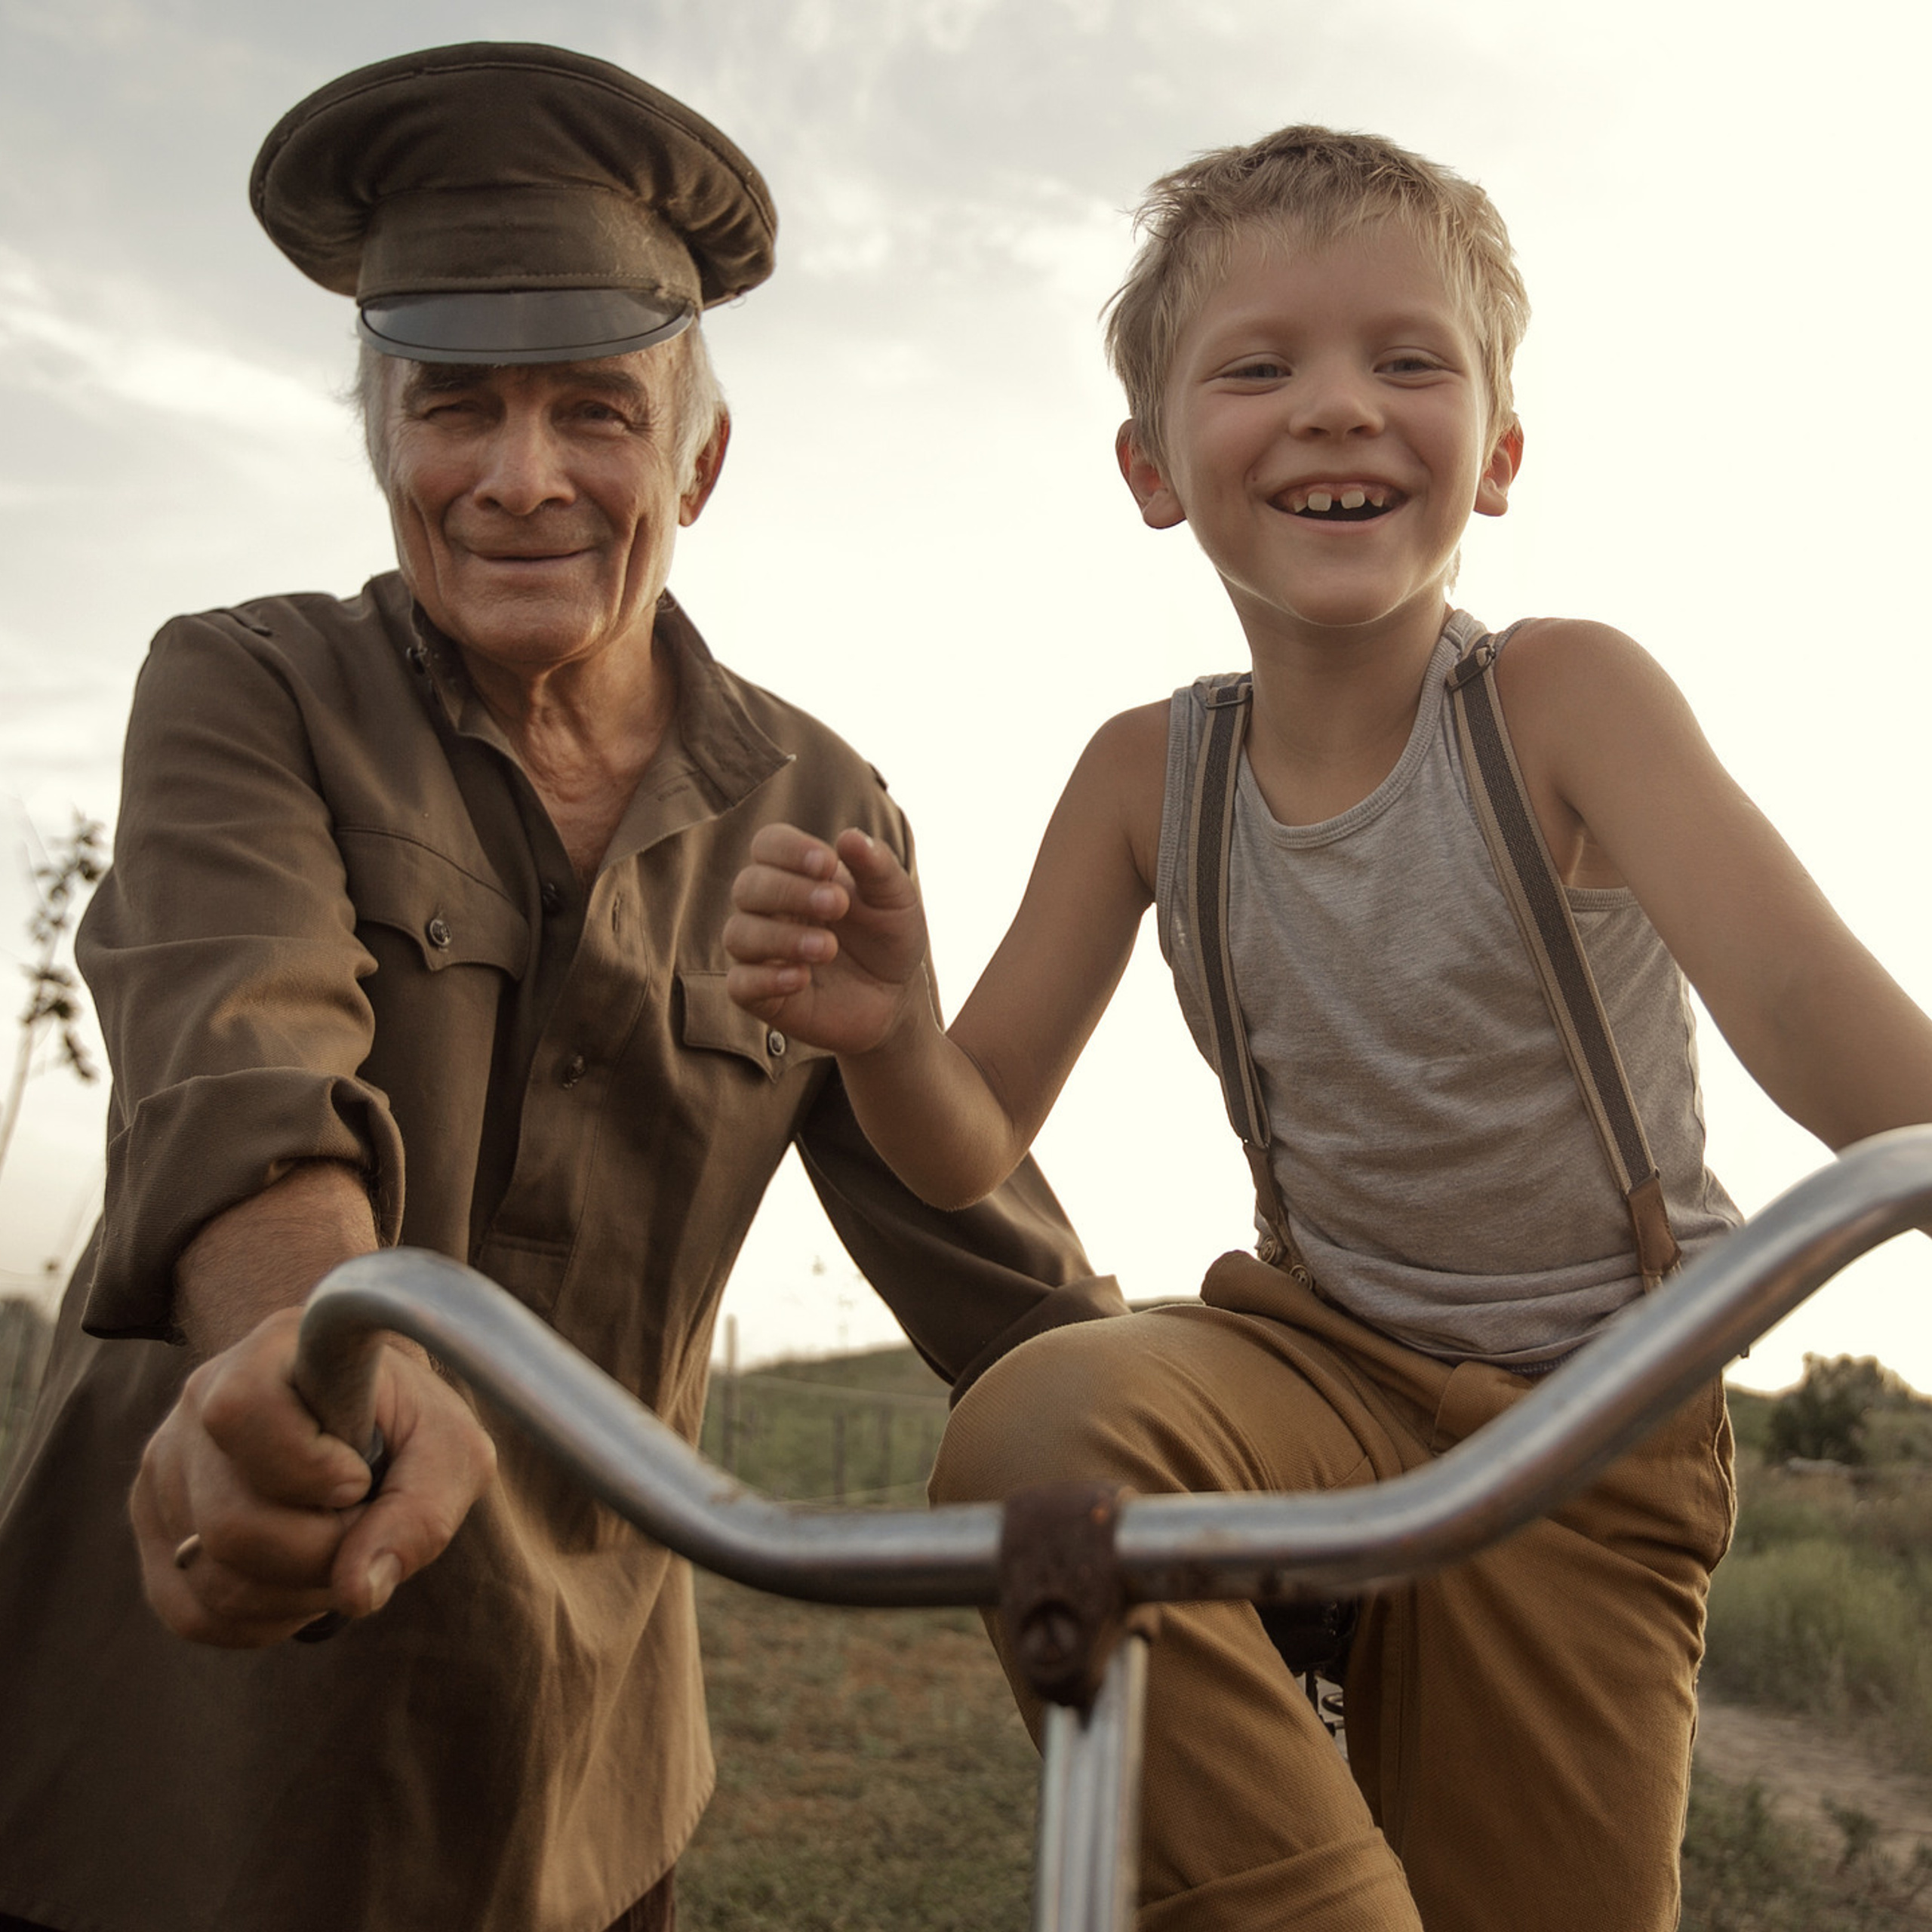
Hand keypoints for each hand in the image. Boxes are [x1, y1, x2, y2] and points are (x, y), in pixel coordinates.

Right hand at [131, 1305, 496, 1646]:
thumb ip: (422, 1510)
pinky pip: (194, 1613)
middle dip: (320, 1552)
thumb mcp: (448, 1449)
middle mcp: (199, 1400)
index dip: (307, 1467)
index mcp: (271, 1352)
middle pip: (232, 1524)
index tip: (360, 1477)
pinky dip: (265, 1616)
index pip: (242, 1411)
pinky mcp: (155, 1530)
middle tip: (363, 1524)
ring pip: (213, 1580)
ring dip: (299, 1591)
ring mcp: (165, 1467)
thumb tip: (356, 1592)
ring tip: (338, 1545)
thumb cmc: (410, 1426)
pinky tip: (302, 1577)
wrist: (369, 1418)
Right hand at [726, 824, 931, 1054]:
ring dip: (781, 937)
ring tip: (828, 948)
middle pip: (747, 886)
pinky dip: (765, 979)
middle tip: (837, 905)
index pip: (768, 844)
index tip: (828, 863)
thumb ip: (876, 867)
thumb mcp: (896, 899)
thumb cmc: (888, 937)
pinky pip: (739, 984)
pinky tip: (802, 978)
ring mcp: (760, 953)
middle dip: (789, 891)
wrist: (894, 997)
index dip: (790, 849)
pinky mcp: (761, 995)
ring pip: (738, 934)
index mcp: (796, 873)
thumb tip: (850, 837)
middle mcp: (769, 909)